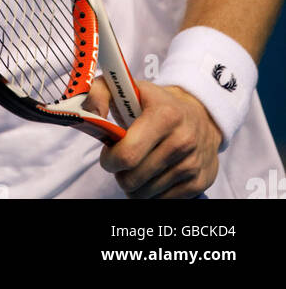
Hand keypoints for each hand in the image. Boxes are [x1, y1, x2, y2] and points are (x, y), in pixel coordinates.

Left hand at [86, 77, 219, 198]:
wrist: (200, 115)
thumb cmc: (155, 104)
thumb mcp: (128, 88)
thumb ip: (99, 92)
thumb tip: (90, 112)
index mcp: (164, 116)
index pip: (128, 155)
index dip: (110, 160)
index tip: (109, 154)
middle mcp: (182, 141)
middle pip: (133, 179)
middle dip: (120, 173)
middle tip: (123, 161)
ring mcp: (192, 164)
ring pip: (146, 194)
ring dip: (134, 184)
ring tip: (137, 166)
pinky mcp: (199, 182)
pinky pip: (162, 201)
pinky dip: (151, 193)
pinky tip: (152, 175)